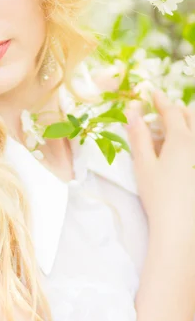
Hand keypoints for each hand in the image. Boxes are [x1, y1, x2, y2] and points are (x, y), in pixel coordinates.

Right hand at [126, 89, 194, 229]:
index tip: (153, 93)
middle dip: (178, 111)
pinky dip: (189, 142)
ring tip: (173, 132)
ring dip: (187, 126)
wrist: (180, 227)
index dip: (160, 101)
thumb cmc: (158, 196)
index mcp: (182, 140)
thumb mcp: (143, 164)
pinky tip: (181, 154)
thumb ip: (139, 135)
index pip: (171, 112)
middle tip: (164, 111)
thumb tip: (132, 111)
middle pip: (191, 117)